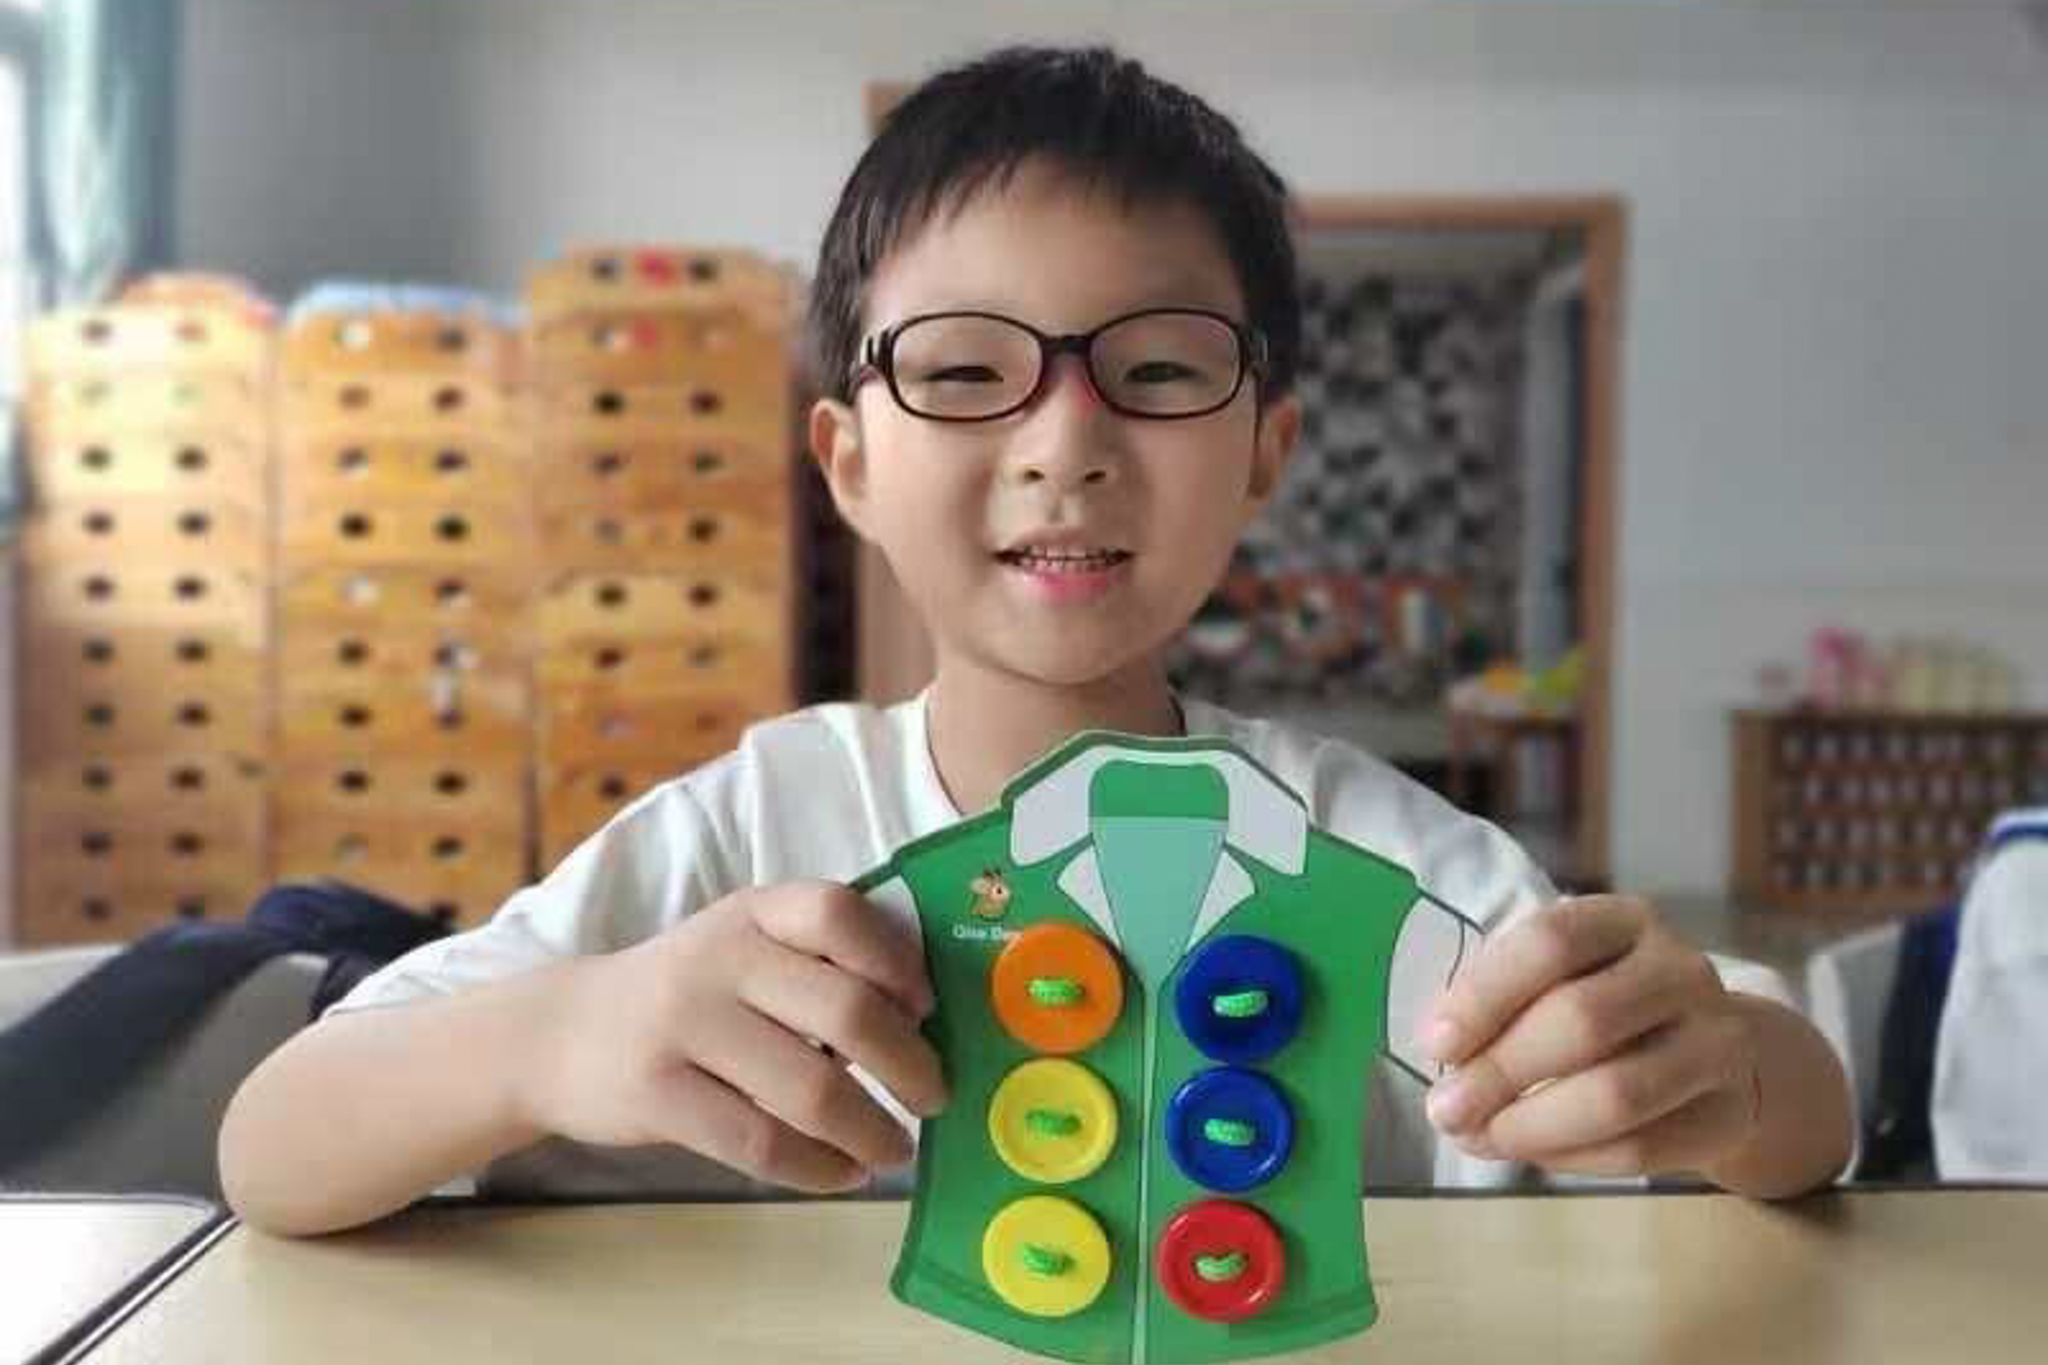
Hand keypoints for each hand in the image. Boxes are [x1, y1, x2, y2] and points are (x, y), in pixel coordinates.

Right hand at [522, 881, 947, 1192]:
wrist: (561, 1033)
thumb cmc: (688, 996)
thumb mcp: (743, 948)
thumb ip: (817, 965)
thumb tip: (923, 1023)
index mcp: (753, 912)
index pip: (838, 912)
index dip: (898, 961)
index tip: (928, 1008)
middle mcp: (719, 958)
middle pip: (844, 1010)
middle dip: (909, 1064)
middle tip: (936, 1096)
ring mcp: (683, 1025)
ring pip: (810, 1089)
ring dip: (872, 1130)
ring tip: (896, 1149)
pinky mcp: (657, 1095)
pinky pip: (761, 1143)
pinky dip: (817, 1167)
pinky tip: (842, 1173)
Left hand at [1419, 895, 1761, 1178]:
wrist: (1717, 1054)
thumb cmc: (1606, 1007)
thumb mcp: (1555, 981)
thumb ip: (1501, 1004)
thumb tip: (1442, 1052)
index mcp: (1624, 920)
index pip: (1550, 941)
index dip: (1485, 995)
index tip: (1436, 1044)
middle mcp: (1679, 969)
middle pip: (1582, 1019)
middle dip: (1500, 1071)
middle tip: (1445, 1110)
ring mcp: (1717, 1040)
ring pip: (1616, 1094)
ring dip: (1531, 1125)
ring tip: (1478, 1137)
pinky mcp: (1727, 1111)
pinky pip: (1640, 1148)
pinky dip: (1570, 1158)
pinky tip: (1531, 1153)